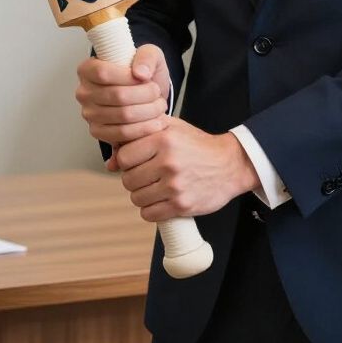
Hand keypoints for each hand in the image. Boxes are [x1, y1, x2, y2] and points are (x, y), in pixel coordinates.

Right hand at [75, 44, 170, 149]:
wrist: (146, 96)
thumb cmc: (143, 74)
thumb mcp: (149, 54)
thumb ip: (147, 57)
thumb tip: (140, 73)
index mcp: (88, 69)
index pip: (103, 73)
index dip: (128, 77)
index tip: (145, 77)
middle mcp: (84, 92)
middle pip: (117, 95)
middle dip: (146, 94)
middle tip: (157, 92)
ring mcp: (89, 114)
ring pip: (123, 115)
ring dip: (149, 111)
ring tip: (159, 106)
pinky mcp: (98, 132)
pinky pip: (122, 133)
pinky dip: (144, 129)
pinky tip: (155, 122)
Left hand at [113, 117, 260, 221]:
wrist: (230, 164)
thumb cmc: (197, 145)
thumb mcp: (171, 128)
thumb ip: (139, 136)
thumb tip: (110, 162)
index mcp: (164, 139)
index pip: (124, 157)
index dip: (126, 160)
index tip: (137, 161)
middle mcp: (168, 162)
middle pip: (128, 180)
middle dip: (134, 179)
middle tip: (147, 175)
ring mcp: (175, 186)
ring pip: (136, 198)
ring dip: (142, 195)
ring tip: (155, 187)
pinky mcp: (181, 205)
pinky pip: (149, 214)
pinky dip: (151, 210)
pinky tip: (160, 200)